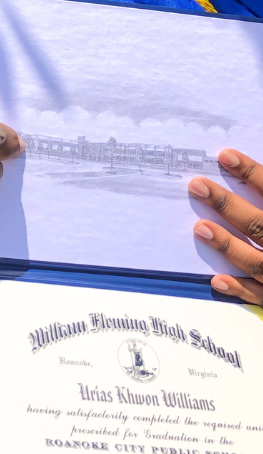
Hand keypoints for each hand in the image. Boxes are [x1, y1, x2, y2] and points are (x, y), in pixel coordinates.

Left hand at [189, 149, 262, 304]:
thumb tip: (255, 175)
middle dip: (228, 205)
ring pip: (258, 262)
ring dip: (228, 246)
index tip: (225, 156)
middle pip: (260, 224)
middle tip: (198, 186)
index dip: (253, 173)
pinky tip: (217, 280)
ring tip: (200, 227)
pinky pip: (262, 297)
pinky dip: (241, 289)